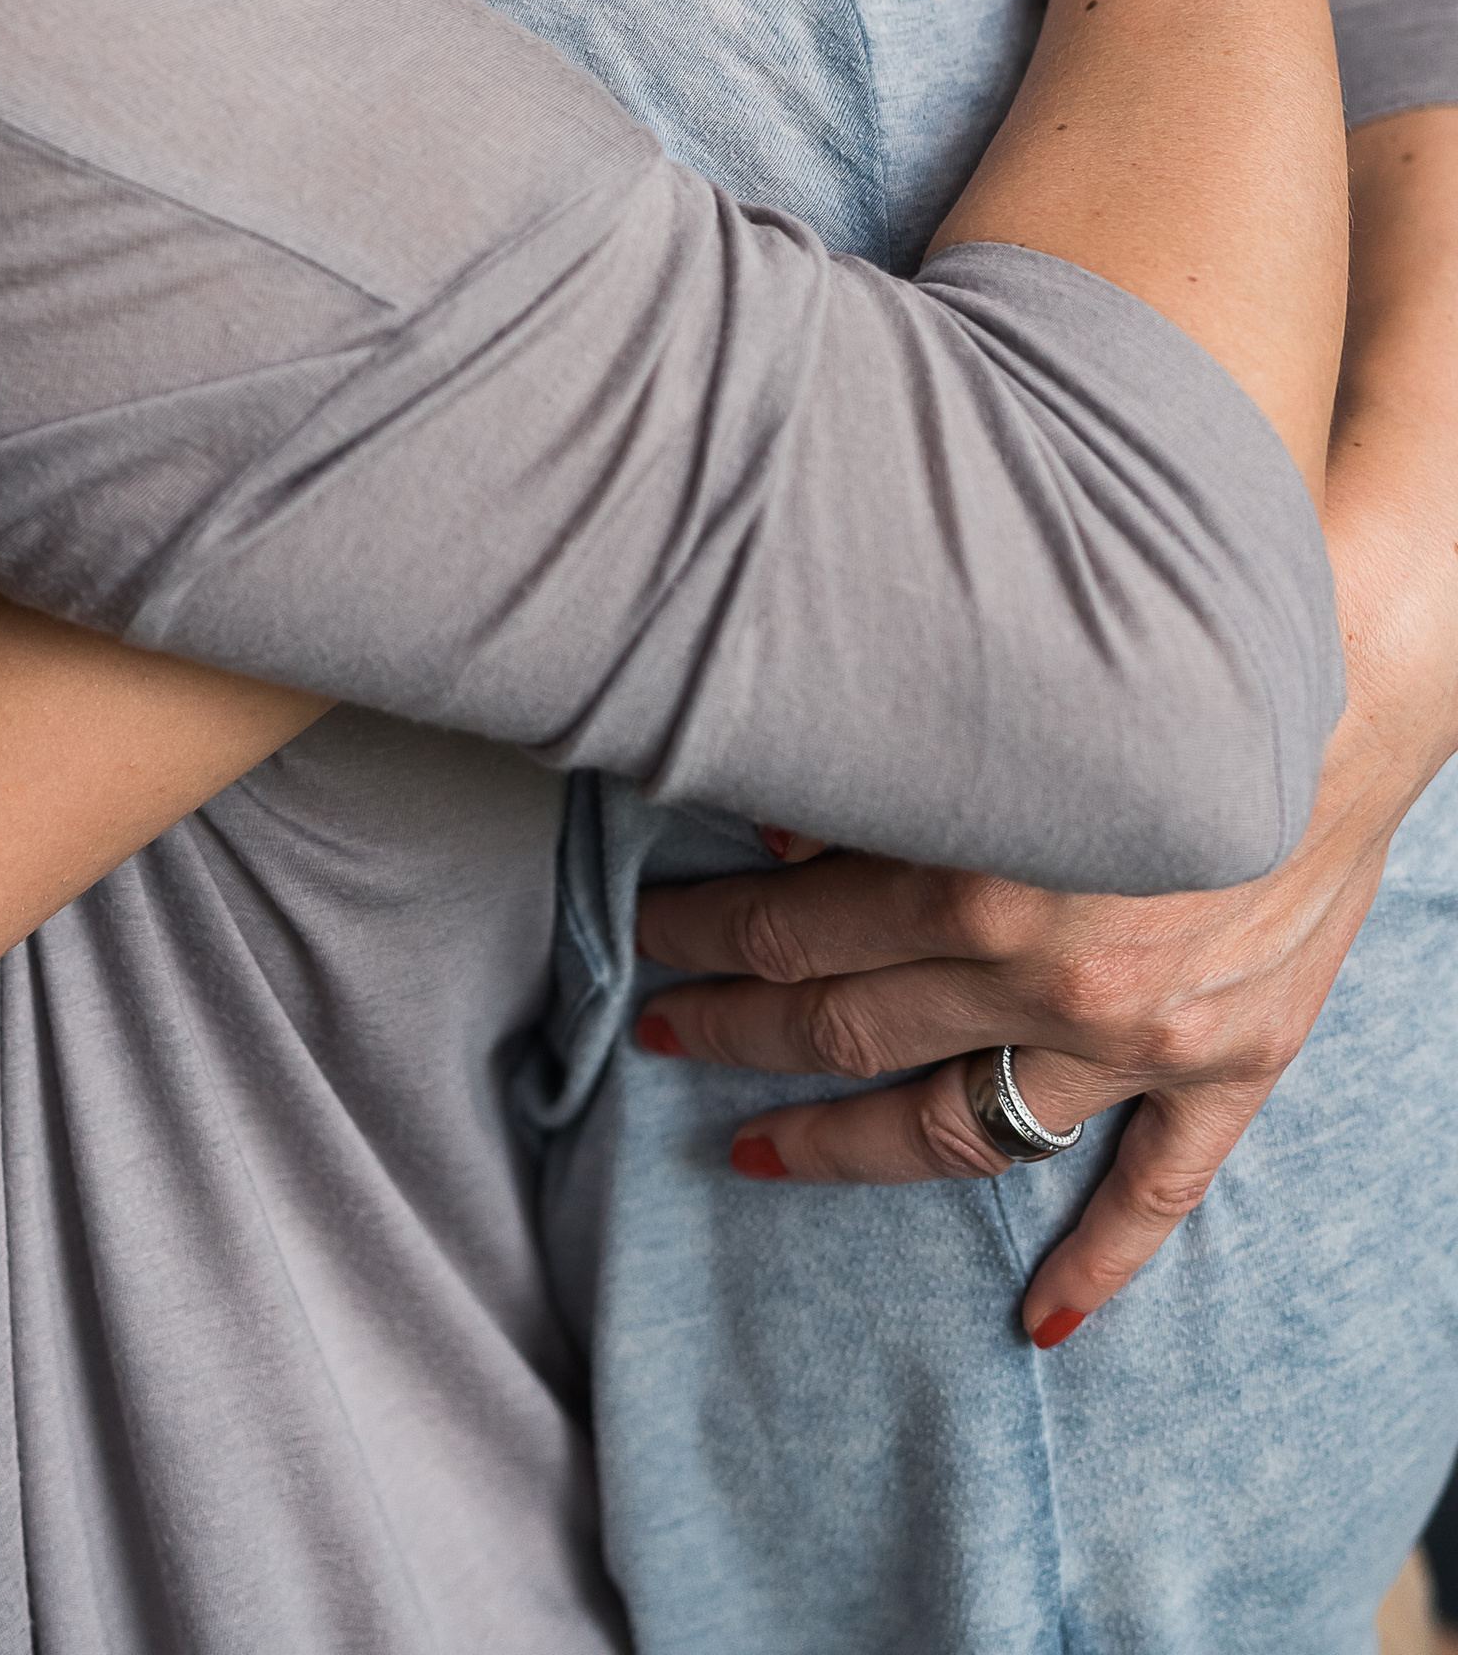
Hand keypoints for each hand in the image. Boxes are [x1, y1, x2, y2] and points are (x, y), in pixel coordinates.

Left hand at [632, 475, 1457, 1342]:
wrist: (1341, 688)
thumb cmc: (1159, 667)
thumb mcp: (1001, 701)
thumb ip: (886, 778)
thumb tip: (774, 836)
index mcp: (976, 873)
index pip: (792, 928)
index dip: (705, 935)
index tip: (647, 936)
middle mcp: (1047, 973)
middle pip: (848, 1030)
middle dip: (736, 1033)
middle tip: (660, 1033)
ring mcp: (1140, 1038)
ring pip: (959, 1128)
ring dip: (844, 1147)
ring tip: (754, 1151)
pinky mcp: (1229, 1067)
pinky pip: (1156, 1192)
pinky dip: (1100, 1265)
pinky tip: (1040, 1322)